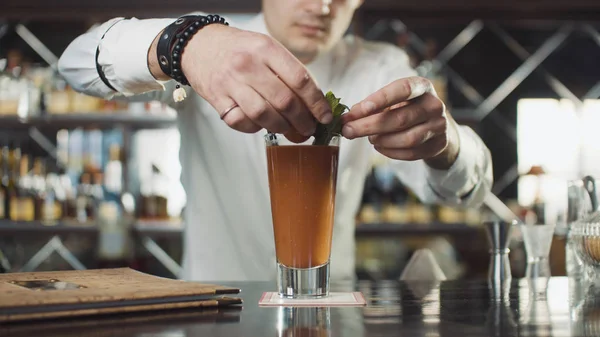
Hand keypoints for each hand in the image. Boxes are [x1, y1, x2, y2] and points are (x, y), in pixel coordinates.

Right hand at [179, 24, 332, 135]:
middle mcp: (249, 65)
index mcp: (266, 49)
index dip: (317, 102)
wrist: (198, 45)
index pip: (300, 80)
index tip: (324, 116)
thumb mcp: (265, 47)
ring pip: (264, 115)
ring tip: (288, 129)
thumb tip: (313, 101)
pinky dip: (255, 128)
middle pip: (285, 102)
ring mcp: (231, 82)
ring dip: (281, 128)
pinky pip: (241, 122)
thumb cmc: (238, 49)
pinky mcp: (217, 98)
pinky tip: (261, 123)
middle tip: (309, 128)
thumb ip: (287, 70)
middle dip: (303, 121)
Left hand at [341, 76, 459, 169]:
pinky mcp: (438, 145)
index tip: (358, 110)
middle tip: (348, 130)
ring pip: (407, 139)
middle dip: (369, 126)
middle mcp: (434, 105)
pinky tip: (380, 146)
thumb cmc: (407, 108)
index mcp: (422, 86)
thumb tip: (350, 117)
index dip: (380, 99)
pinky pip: (411, 153)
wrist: (436, 126)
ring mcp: (439, 126)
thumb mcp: (393, 100)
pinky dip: (391, 152)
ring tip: (369, 138)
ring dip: (382, 140)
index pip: (403, 89)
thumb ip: (372, 106)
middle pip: (401, 118)